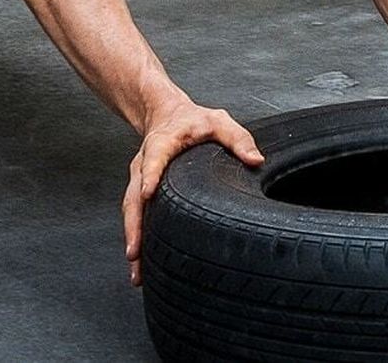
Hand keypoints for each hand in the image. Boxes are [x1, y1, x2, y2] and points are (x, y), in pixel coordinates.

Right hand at [122, 98, 263, 286]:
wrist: (167, 115)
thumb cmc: (194, 121)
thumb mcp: (219, 121)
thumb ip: (238, 139)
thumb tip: (257, 161)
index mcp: (162, 144)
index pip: (154, 159)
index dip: (150, 176)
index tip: (147, 194)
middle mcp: (144, 164)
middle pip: (134, 197)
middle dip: (133, 226)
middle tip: (135, 253)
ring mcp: (139, 179)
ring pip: (131, 211)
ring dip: (132, 240)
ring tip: (136, 272)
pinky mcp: (141, 190)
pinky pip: (136, 215)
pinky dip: (136, 237)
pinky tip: (140, 262)